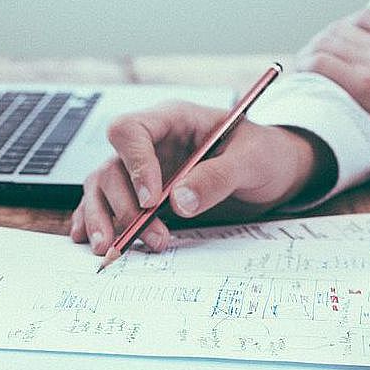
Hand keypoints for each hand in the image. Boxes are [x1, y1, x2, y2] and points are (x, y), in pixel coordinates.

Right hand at [71, 101, 330, 253]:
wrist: (275, 171)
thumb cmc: (265, 154)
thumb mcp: (251, 161)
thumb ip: (217, 177)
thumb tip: (179, 202)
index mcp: (173, 120)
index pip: (131, 131)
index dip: (135, 165)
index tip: (152, 200)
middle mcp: (151, 143)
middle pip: (112, 167)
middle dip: (125, 206)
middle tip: (152, 237)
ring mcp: (144, 169)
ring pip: (103, 188)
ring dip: (105, 219)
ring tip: (112, 250)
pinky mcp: (144, 195)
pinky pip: (108, 204)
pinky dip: (97, 222)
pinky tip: (93, 241)